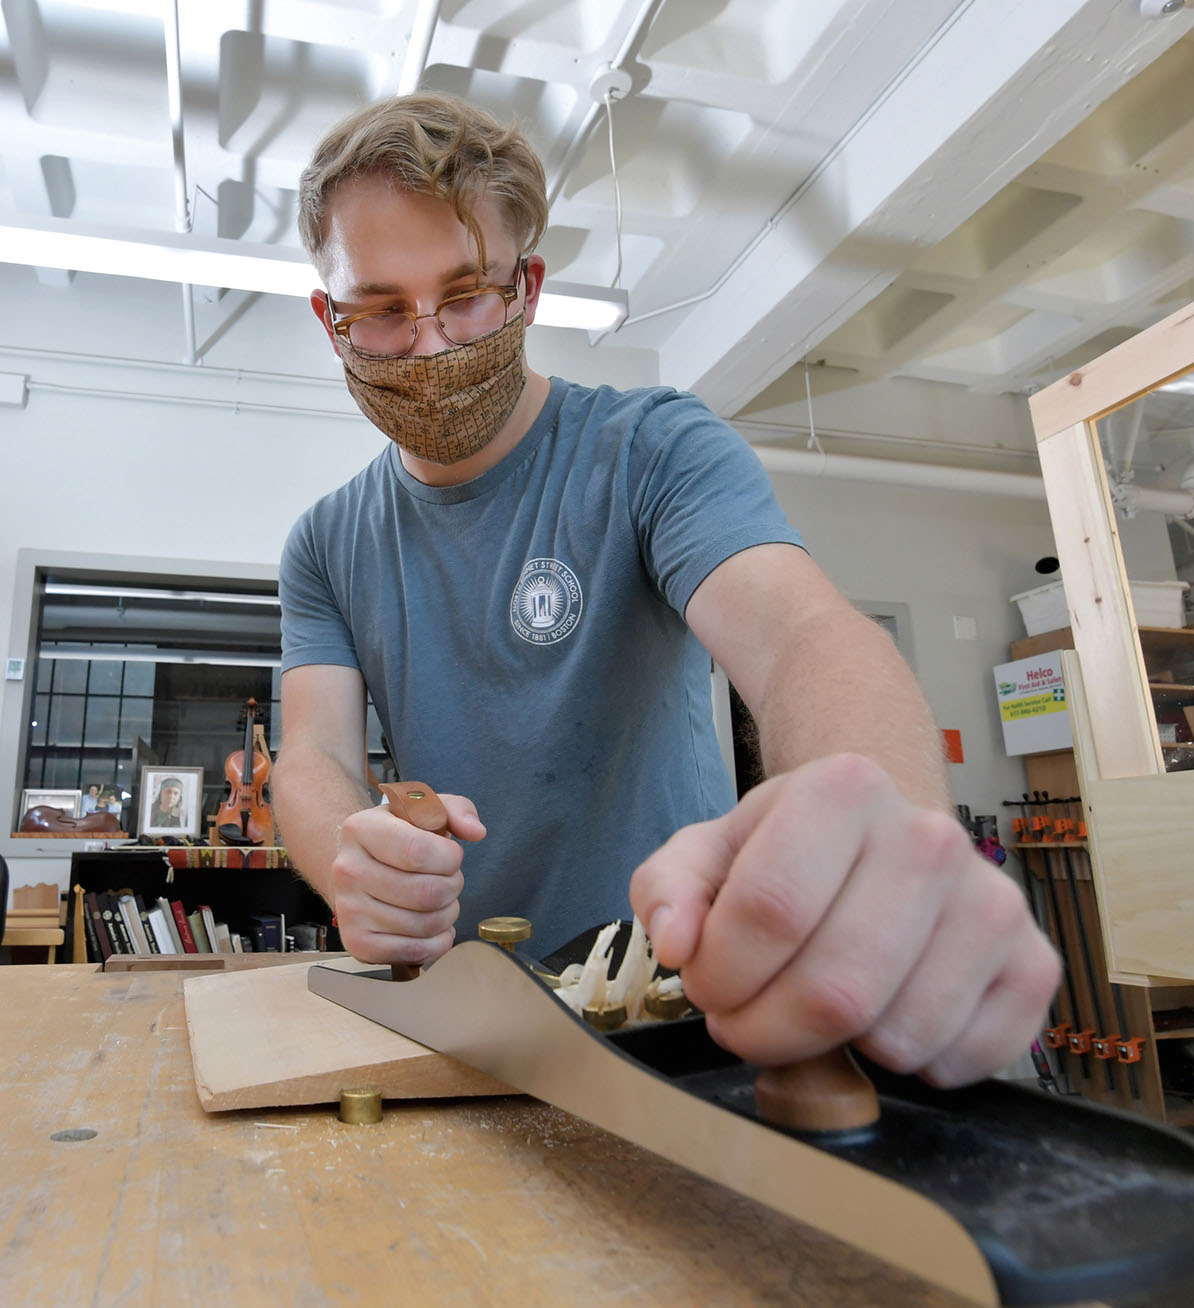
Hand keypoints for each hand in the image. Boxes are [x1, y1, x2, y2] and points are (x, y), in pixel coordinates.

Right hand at [331, 794, 485, 965]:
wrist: (360, 868)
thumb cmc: (400, 837)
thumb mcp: (426, 810)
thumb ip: (458, 809)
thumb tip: (476, 831)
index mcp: (360, 829)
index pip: (418, 852)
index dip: (450, 858)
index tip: (451, 855)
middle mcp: (347, 870)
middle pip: (426, 893)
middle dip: (453, 887)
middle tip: (448, 879)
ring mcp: (348, 910)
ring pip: (425, 924)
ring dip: (447, 914)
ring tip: (439, 900)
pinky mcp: (357, 943)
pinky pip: (414, 952)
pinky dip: (437, 943)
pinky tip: (433, 926)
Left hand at [629, 754, 1059, 1087]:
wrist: (882, 835)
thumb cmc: (790, 850)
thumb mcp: (707, 851)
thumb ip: (668, 889)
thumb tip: (678, 943)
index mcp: (843, 788)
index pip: (770, 911)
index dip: (721, 975)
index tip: (708, 984)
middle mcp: (930, 837)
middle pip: (836, 989)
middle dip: (768, 1030)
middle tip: (748, 1018)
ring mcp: (993, 901)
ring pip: (898, 1036)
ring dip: (837, 1051)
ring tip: (818, 1004)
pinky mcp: (1033, 962)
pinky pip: (963, 1061)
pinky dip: (909, 1066)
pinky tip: (886, 1012)